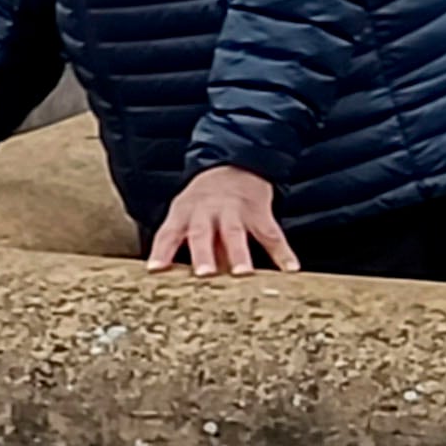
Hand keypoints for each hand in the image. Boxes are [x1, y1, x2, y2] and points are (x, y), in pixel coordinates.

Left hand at [146, 166, 296, 275]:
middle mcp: (207, 212)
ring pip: (236, 234)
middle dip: (203, 254)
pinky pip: (272, 234)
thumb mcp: (188, 215)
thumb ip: (188, 247)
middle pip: (202, 233)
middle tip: (204, 275)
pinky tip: (291, 269)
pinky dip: (282, 252)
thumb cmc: (204, 202)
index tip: (154, 270)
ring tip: (243, 274)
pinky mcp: (260, 213)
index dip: (161, 250)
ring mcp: (234, 211)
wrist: (235, 163)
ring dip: (240, 254)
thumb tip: (183, 282)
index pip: (168, 233)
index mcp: (184, 213)